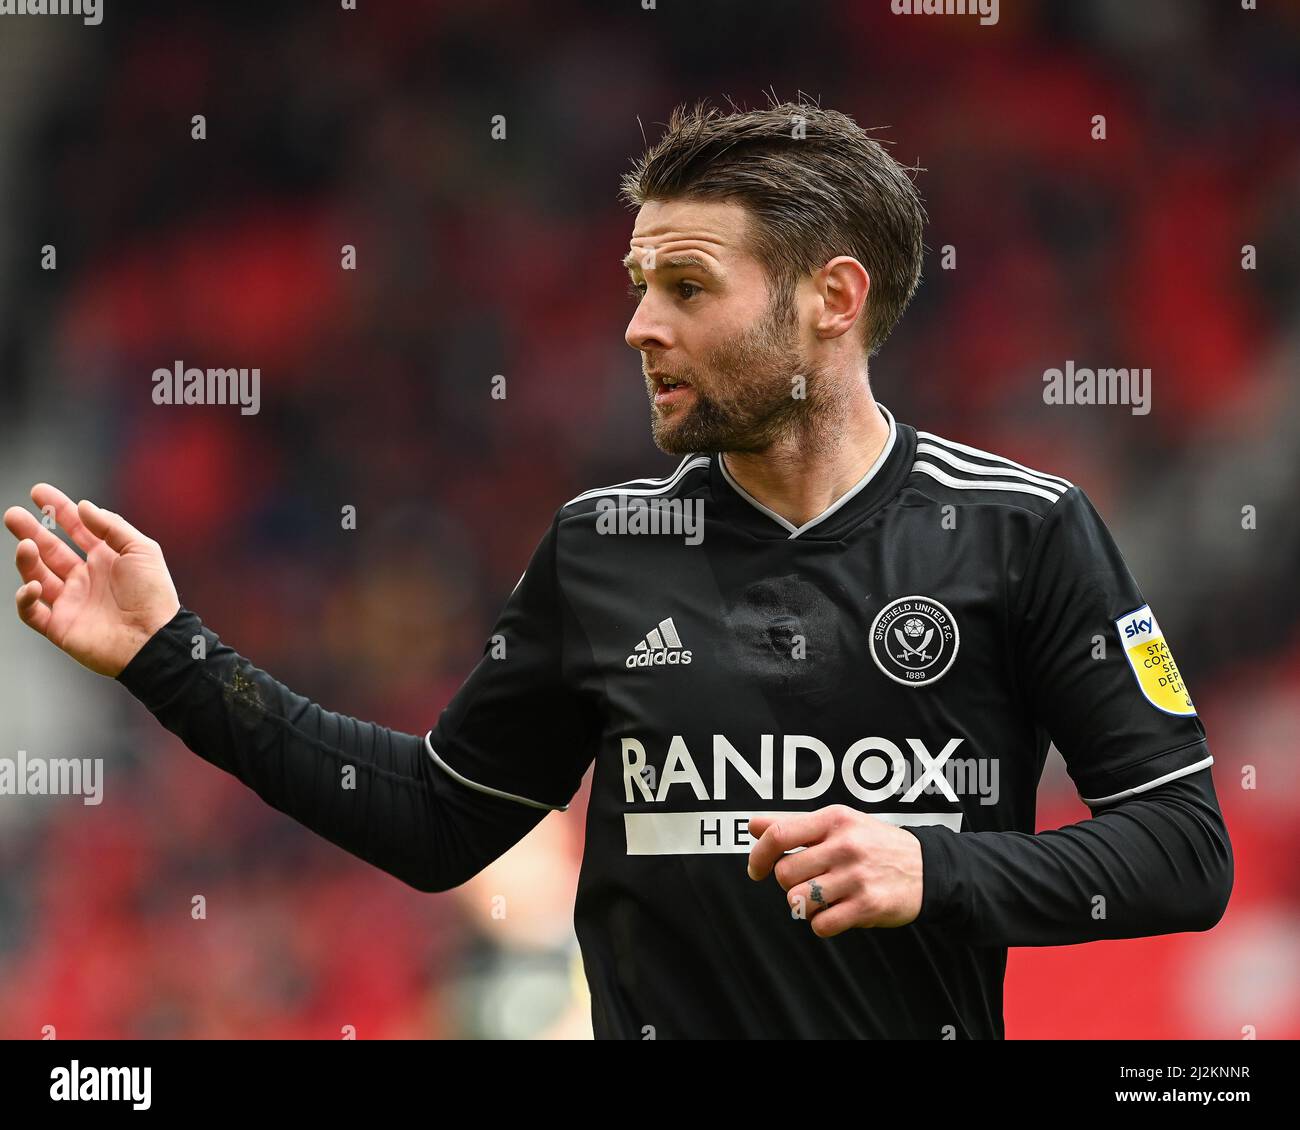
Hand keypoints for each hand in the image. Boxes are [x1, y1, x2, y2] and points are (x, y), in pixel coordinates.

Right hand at [4, 483, 180, 676]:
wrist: (153, 639)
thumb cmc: (154, 595)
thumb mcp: (141, 550)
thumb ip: (112, 526)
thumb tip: (84, 506)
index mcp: (105, 559)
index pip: (76, 529)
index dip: (58, 510)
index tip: (38, 491)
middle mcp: (85, 579)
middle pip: (49, 549)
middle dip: (30, 530)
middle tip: (13, 515)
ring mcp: (71, 602)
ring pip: (36, 576)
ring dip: (27, 560)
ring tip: (25, 544)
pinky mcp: (60, 626)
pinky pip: (31, 611)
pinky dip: (24, 598)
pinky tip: (30, 584)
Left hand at [747, 805, 923, 936]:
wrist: (928, 867)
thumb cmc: (874, 843)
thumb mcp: (838, 822)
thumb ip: (794, 823)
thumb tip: (752, 825)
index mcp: (834, 820)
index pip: (778, 835)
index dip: (758, 855)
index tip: (757, 869)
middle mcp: (845, 845)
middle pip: (785, 874)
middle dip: (790, 883)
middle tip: (808, 881)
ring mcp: (856, 877)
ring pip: (799, 901)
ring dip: (805, 905)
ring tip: (824, 897)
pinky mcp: (867, 906)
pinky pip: (821, 924)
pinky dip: (822, 923)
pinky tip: (837, 911)